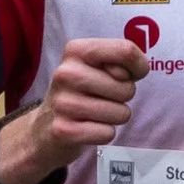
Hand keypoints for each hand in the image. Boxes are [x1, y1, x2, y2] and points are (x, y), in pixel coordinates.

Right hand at [1, 36, 149, 183]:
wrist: (44, 127)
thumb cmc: (83, 91)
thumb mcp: (98, 65)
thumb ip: (123, 59)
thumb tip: (139, 69)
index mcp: (76, 50)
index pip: (126, 50)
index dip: (138, 67)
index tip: (127, 75)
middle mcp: (66, 73)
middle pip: (127, 88)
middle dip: (123, 97)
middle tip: (101, 97)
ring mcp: (63, 102)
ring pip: (121, 113)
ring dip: (114, 116)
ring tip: (94, 112)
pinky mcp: (64, 131)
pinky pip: (108, 133)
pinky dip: (104, 133)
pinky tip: (87, 127)